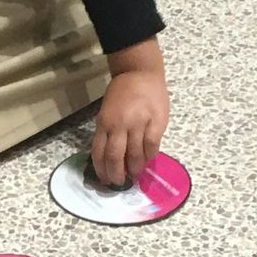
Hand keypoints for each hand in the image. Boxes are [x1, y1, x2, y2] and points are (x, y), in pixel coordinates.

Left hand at [92, 67, 168, 186]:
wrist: (140, 73)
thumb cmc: (122, 93)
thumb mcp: (106, 112)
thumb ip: (107, 132)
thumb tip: (109, 158)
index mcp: (104, 122)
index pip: (99, 152)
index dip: (102, 170)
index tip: (105, 180)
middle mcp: (119, 125)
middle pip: (115, 157)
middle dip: (116, 174)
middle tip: (120, 183)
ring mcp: (139, 123)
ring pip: (135, 154)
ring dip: (134, 169)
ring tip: (134, 175)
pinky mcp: (156, 122)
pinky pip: (152, 146)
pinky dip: (148, 157)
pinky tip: (147, 160)